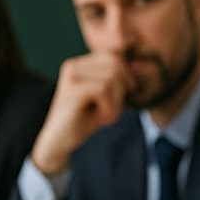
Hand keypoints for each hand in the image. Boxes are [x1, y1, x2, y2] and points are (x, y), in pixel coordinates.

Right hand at [28, 52, 129, 175]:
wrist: (59, 142)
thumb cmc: (83, 120)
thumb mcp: (105, 97)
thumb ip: (117, 81)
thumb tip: (140, 67)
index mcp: (79, 64)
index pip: (114, 57)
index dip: (126, 76)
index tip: (124, 95)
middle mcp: (73, 66)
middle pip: (115, 65)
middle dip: (121, 91)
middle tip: (111, 110)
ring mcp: (71, 77)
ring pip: (112, 78)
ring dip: (115, 103)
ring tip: (104, 117)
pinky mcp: (72, 90)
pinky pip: (104, 90)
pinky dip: (109, 108)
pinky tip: (100, 120)